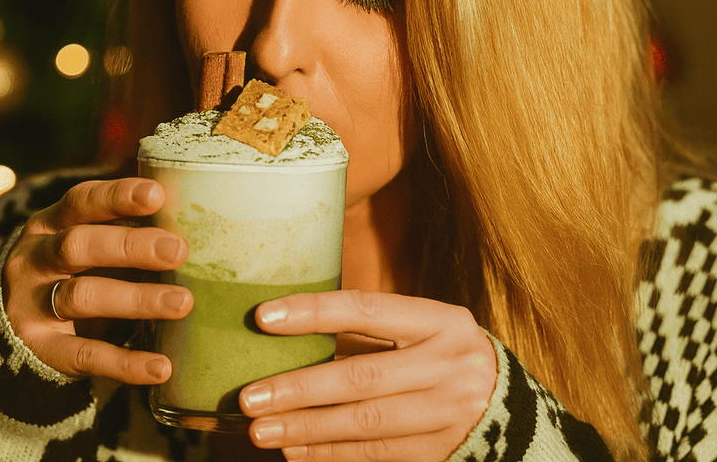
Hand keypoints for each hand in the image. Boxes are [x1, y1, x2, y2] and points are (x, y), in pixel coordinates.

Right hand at [3, 178, 192, 384]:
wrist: (10, 329)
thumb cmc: (67, 273)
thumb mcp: (82, 244)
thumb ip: (120, 232)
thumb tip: (189, 217)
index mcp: (48, 224)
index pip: (80, 202)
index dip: (116, 196)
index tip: (156, 195)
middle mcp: (34, 260)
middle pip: (77, 246)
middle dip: (129, 246)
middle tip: (178, 250)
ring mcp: (32, 305)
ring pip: (83, 297)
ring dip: (136, 299)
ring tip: (182, 303)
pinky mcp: (40, 349)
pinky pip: (84, 355)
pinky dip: (124, 362)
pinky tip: (161, 366)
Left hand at [239, 290, 495, 461]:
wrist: (506, 403)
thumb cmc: (440, 354)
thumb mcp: (420, 328)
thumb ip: (366, 328)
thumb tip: (283, 330)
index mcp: (440, 321)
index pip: (366, 310)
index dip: (313, 312)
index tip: (263, 318)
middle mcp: (449, 365)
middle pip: (363, 377)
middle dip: (300, 389)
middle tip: (250, 398)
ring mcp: (448, 413)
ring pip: (367, 423)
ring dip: (308, 430)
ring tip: (262, 432)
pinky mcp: (441, 452)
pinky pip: (377, 454)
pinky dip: (331, 455)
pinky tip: (296, 452)